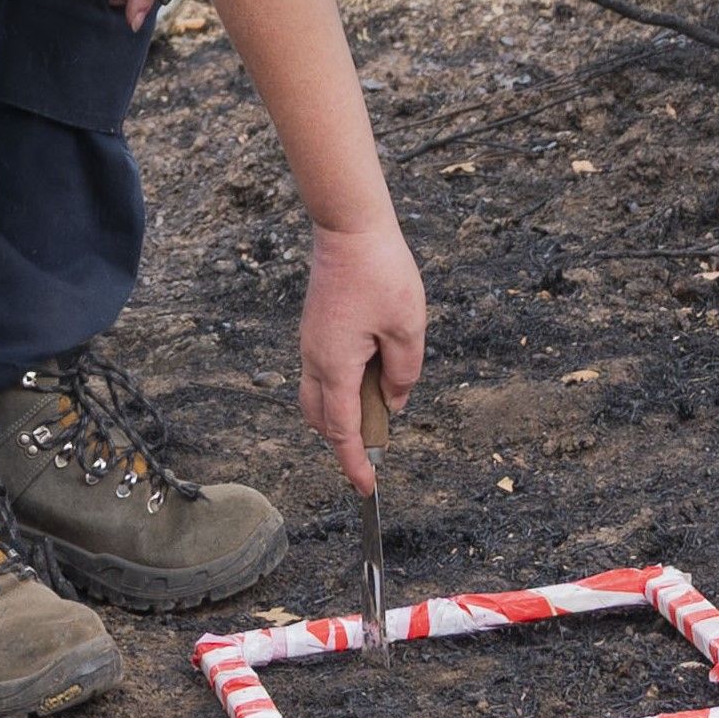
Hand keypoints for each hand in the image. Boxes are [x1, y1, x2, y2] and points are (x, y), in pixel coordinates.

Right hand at [300, 220, 425, 493]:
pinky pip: (321, 373)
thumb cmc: (380, 273)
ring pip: (317, 396)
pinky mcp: (315, 329)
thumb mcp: (407, 329)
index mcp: (336, 366)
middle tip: (377, 450)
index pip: (342, 430)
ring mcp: (311, 344)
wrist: (348, 229)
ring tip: (377, 409)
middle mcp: (315, 359)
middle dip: (345, 441)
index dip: (354, 463)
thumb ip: (403, 373)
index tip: (367, 488)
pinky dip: (340, 389)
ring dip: (340, 414)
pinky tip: (369, 376)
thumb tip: (393, 401)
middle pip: (320, 419)